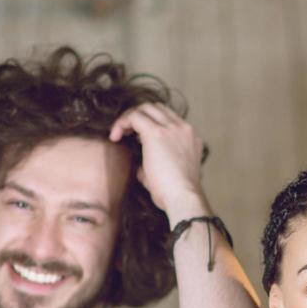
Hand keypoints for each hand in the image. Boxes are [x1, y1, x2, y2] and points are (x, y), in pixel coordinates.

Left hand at [107, 102, 207, 220]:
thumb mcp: (169, 175)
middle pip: (156, 108)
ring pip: (145, 108)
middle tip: (125, 133)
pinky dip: (122, 122)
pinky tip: (115, 136)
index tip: (138, 139)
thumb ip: (156, 165)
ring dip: (130, 118)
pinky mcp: (157, 133)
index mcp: (190, 138)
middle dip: (138, 117)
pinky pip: (135, 116)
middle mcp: (183, 129)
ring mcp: (172, 129)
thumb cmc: (175, 195)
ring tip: (118, 134)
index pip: (168, 118)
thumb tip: (140, 167)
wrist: (183, 199)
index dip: (150, 124)